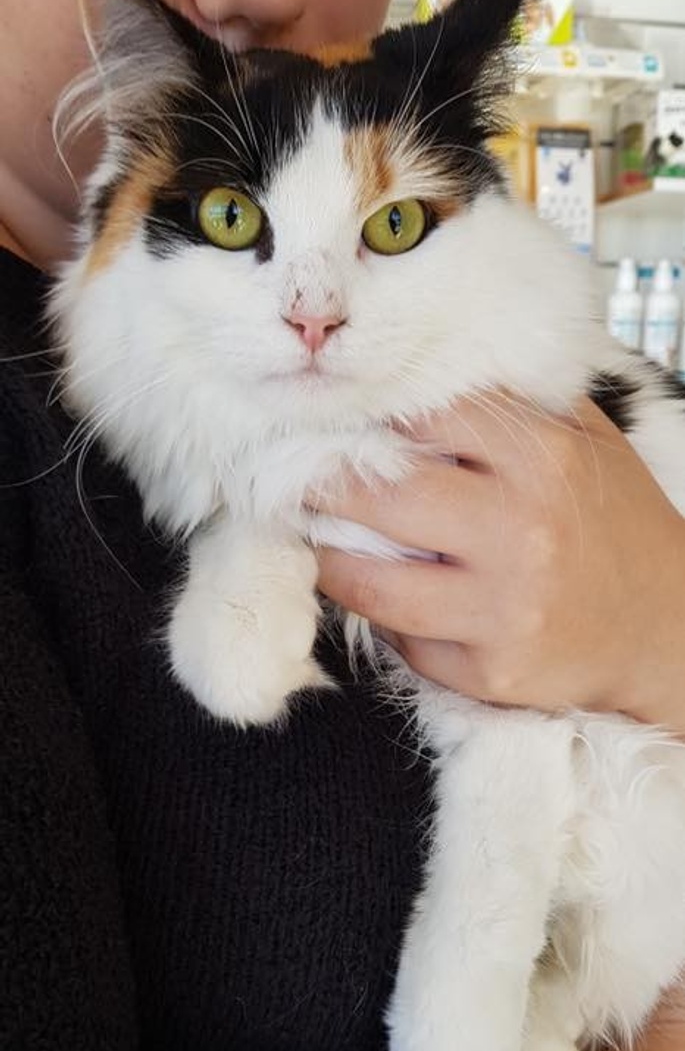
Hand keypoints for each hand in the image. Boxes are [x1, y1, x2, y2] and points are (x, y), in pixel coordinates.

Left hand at [314, 391, 684, 729]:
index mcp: (544, 460)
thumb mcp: (586, 443)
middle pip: (381, 496)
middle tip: (286, 475)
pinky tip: (389, 597)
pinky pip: (405, 643)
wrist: (666, 630)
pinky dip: (386, 620)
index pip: (425, 417)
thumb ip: (515, 407)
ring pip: (372, 583)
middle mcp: (521, 532)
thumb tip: (416, 380)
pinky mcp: (490, 671)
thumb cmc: (615, 526)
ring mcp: (503, 608)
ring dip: (328, 561)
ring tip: (313, 538)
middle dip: (321, 484)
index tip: (327, 418)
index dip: (366, 415)